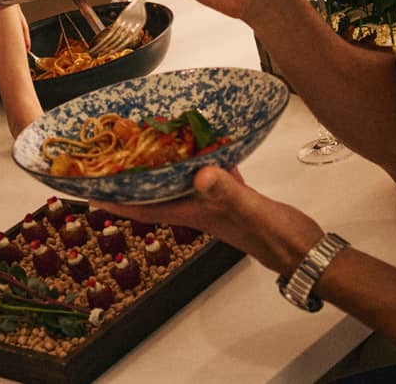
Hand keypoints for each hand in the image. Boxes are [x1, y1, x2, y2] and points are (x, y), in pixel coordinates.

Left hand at [93, 166, 323, 274]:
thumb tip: (201, 173)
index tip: (88, 193)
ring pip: (179, 183)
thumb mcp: (252, 211)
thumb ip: (228, 192)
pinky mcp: (234, 196)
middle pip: (155, 194)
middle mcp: (199, 208)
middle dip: (131, 180)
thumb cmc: (279, 238)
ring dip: (162, 168)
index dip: (116, 202)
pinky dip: (200, 160)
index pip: (145, 209)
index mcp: (196, 213)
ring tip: (145, 145)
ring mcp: (216, 203)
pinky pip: (207, 175)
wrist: (307, 252)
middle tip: (109, 160)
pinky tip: (205, 143)